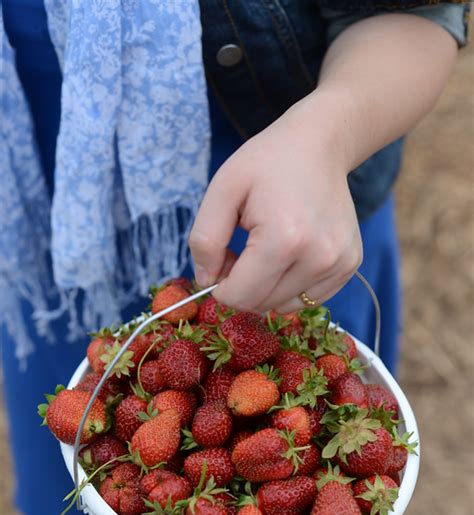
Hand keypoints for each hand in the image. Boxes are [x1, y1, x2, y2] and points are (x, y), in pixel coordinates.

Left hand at [189, 94, 362, 312]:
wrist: (320, 143)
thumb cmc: (266, 163)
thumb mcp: (222, 190)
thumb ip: (205, 240)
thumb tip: (206, 281)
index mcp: (284, 239)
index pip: (241, 296)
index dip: (220, 286)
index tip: (222, 261)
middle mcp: (318, 257)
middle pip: (262, 304)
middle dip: (243, 286)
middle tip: (243, 250)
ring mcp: (339, 262)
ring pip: (284, 305)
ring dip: (267, 288)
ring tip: (267, 250)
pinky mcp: (350, 264)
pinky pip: (309, 298)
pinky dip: (291, 286)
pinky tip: (290, 254)